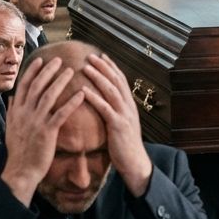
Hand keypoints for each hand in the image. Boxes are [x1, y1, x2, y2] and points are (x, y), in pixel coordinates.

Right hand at [2, 56, 85, 203]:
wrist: (20, 171)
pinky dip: (71, 102)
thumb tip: (12, 97)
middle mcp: (25, 113)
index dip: (32, 71)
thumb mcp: (10, 128)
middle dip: (48, 71)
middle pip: (37, 86)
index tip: (40, 59)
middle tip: (59, 59)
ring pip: (49, 96)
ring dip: (61, 81)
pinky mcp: (47, 132)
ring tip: (71, 70)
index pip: (24, 85)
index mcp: (17, 111)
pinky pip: (61, 114)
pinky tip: (81, 94)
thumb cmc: (18, 151)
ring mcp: (36, 122)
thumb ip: (12, 111)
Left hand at [82, 54, 151, 195]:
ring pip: (111, 90)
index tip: (101, 55)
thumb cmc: (124, 145)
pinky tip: (83, 90)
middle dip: (104, 66)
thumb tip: (105, 101)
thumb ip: (115, 111)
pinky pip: (105, 108)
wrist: (135, 163)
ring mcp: (124, 115)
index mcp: (129, 105)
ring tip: (86, 66)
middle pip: (116, 80)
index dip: (111, 66)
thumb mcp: (121, 123)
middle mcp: (129, 106)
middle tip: (90, 55)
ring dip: (98, 77)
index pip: (121, 80)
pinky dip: (94, 97)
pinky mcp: (118, 125)